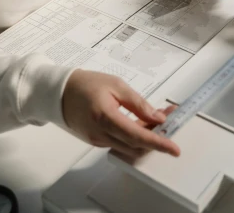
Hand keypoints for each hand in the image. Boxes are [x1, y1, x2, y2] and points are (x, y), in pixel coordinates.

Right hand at [61, 69, 180, 157]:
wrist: (59, 92)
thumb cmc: (85, 84)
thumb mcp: (116, 85)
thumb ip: (138, 103)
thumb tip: (157, 117)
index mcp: (105, 118)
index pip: (137, 136)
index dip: (158, 143)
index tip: (174, 148)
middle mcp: (101, 134)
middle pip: (136, 146)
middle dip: (156, 137)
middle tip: (171, 120)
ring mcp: (98, 140)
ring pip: (129, 146)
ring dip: (146, 137)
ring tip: (158, 118)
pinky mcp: (97, 141)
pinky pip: (120, 143)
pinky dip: (134, 136)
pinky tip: (141, 122)